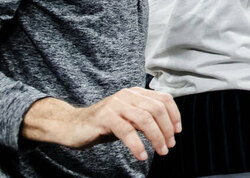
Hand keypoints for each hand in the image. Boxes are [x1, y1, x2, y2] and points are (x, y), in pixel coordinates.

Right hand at [22, 89, 180, 161]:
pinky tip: (142, 155)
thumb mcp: (129, 119)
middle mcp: (128, 95)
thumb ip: (146, 119)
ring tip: (160, 151)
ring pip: (144, 119)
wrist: (72, 126)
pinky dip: (137, 145)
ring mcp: (116, 105)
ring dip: (156, 137)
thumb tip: (169, 130)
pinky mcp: (105, 117)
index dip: (174, 115)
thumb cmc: (105, 124)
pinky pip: (127, 131)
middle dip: (167, 129)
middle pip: (157, 109)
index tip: (177, 131)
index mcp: (136, 93)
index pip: (164, 99)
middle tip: (169, 146)